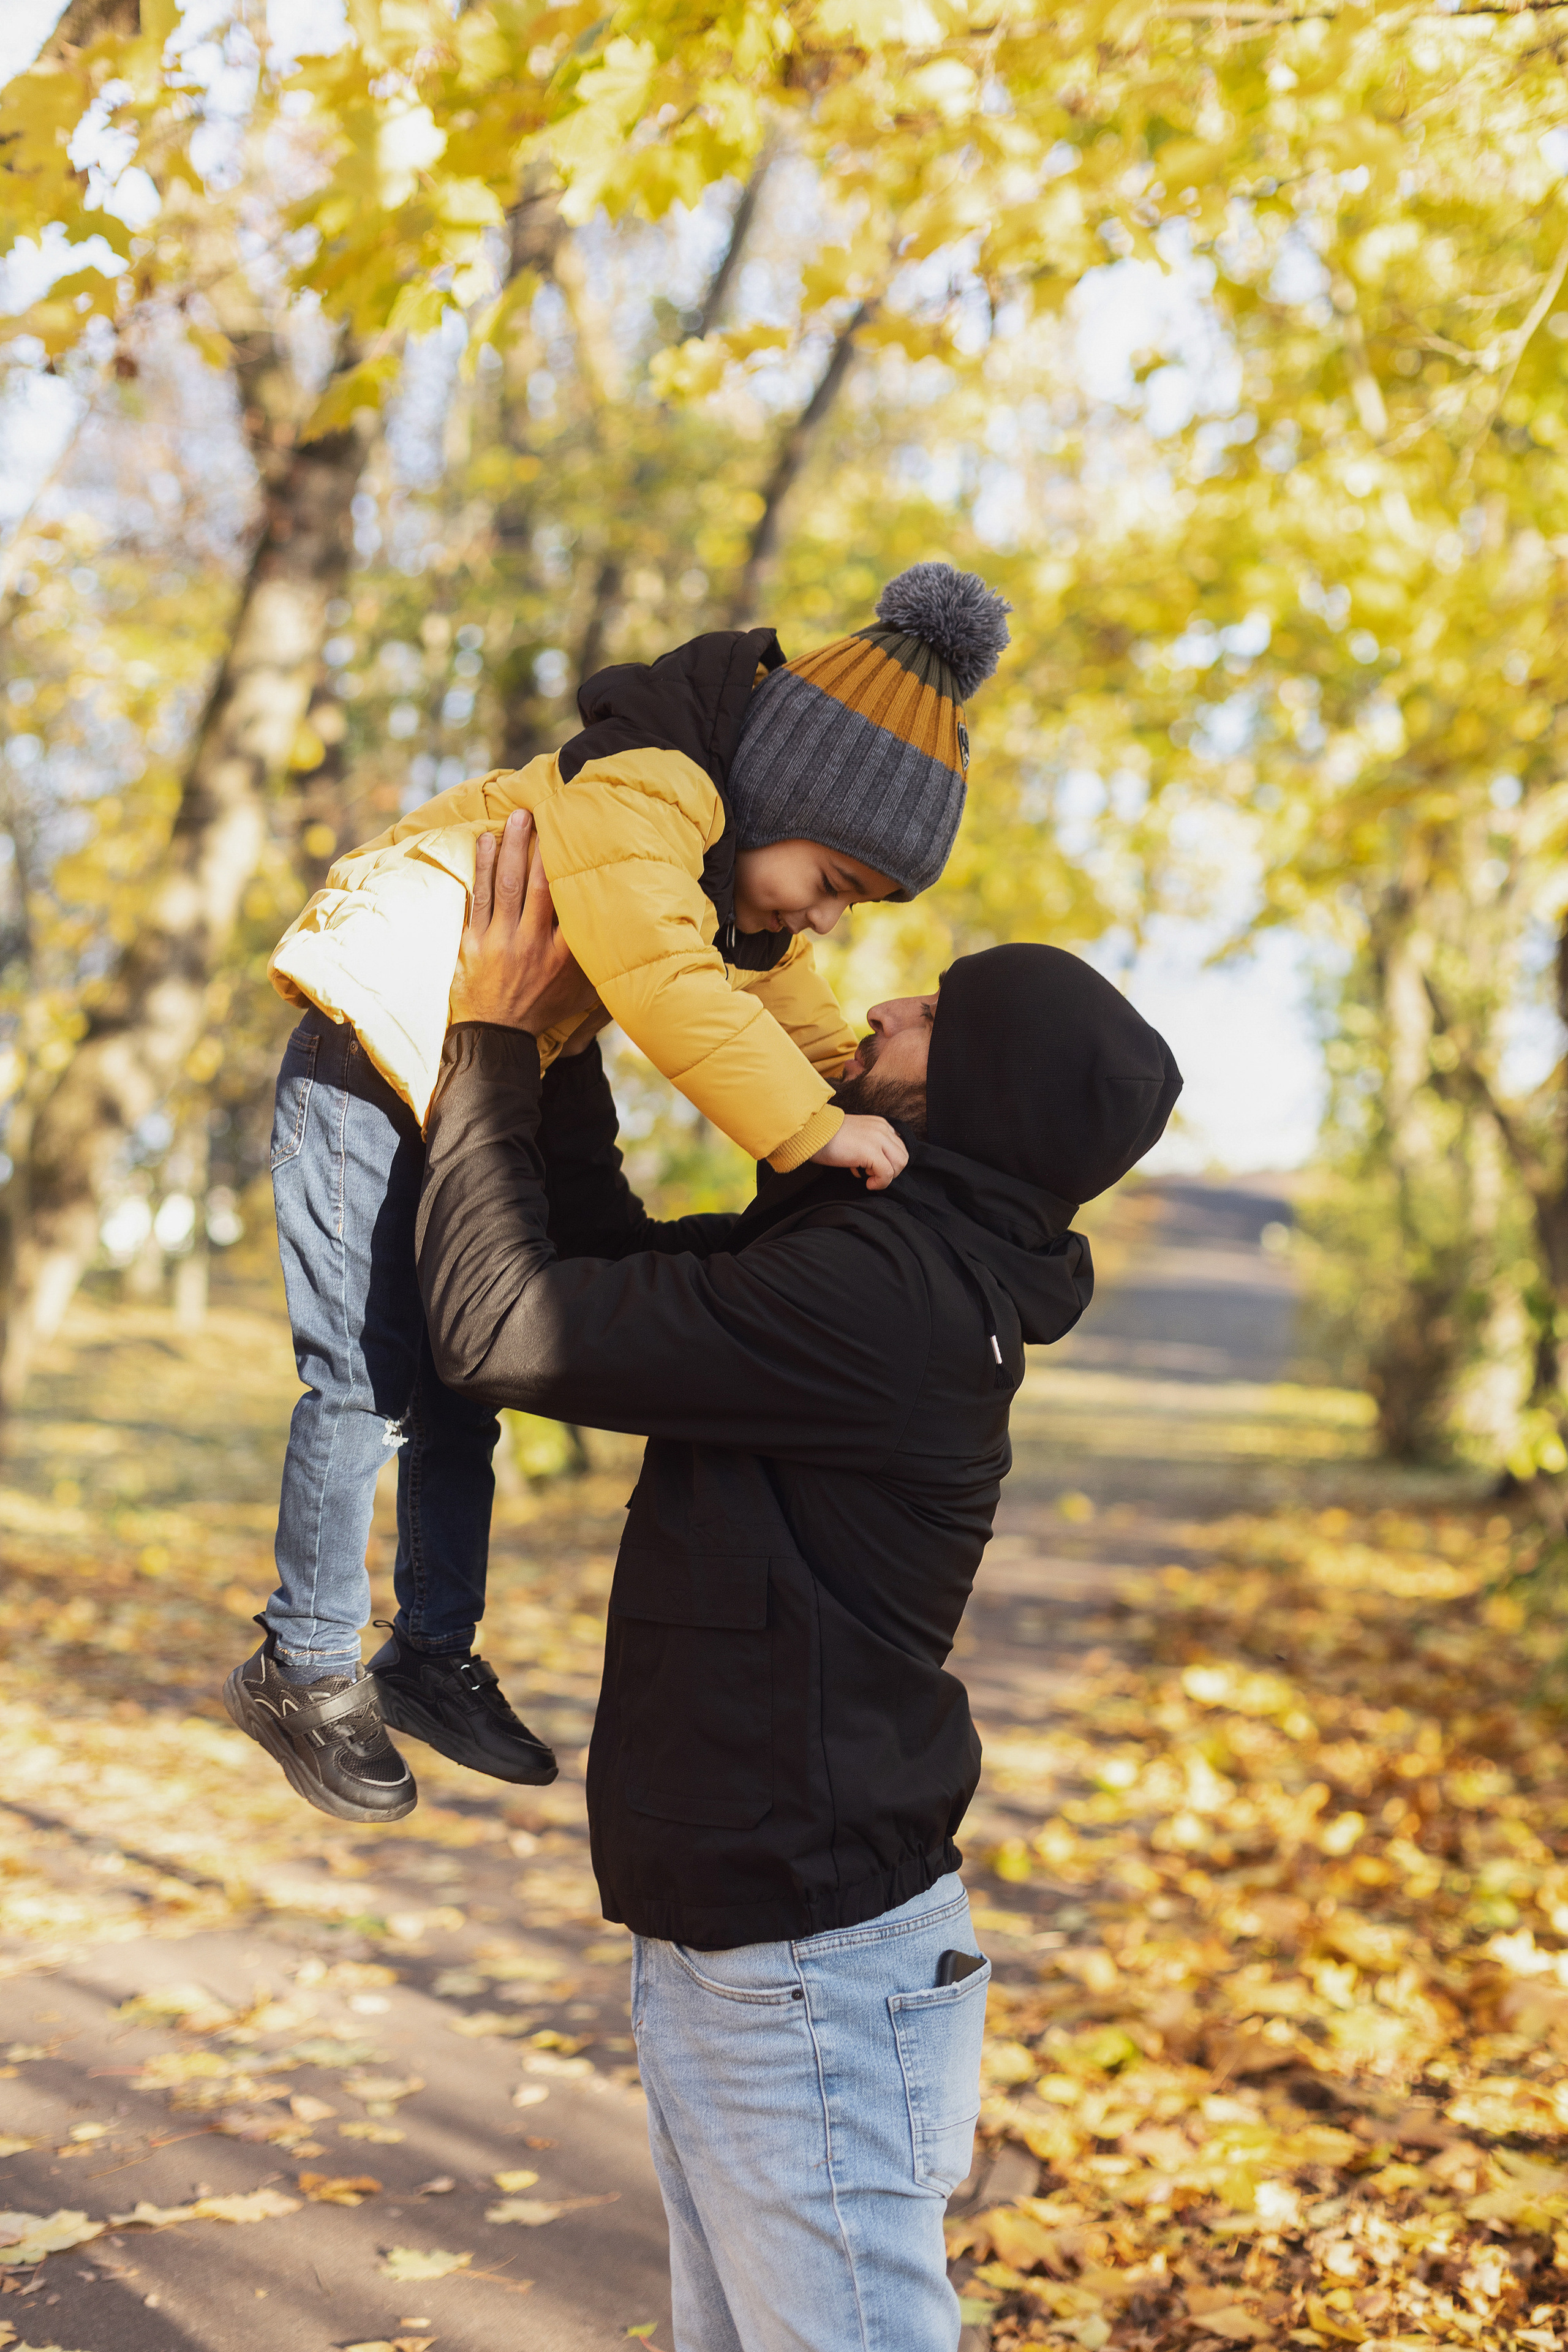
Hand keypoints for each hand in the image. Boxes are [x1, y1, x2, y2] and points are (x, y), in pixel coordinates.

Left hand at [449, 809, 602, 1036]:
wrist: (498, 1035)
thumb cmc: (544, 1007)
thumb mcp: (583, 991)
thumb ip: (598, 961)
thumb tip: (626, 932)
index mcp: (564, 955)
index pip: (571, 905)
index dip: (574, 870)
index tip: (581, 841)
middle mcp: (534, 945)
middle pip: (539, 887)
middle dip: (541, 847)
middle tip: (543, 813)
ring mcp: (501, 942)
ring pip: (507, 886)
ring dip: (512, 848)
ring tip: (517, 816)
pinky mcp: (474, 942)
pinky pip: (479, 897)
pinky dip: (483, 867)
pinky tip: (486, 842)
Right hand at [810, 1113, 908, 1191]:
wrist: (812, 1133)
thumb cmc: (826, 1138)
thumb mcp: (854, 1137)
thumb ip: (866, 1148)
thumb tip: (867, 1169)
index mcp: (880, 1125)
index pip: (898, 1147)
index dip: (888, 1162)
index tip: (872, 1168)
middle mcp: (882, 1129)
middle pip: (903, 1156)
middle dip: (891, 1171)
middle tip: (873, 1175)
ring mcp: (878, 1139)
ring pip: (900, 1163)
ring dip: (887, 1176)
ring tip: (870, 1178)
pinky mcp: (871, 1151)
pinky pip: (887, 1173)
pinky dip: (880, 1183)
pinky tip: (867, 1183)